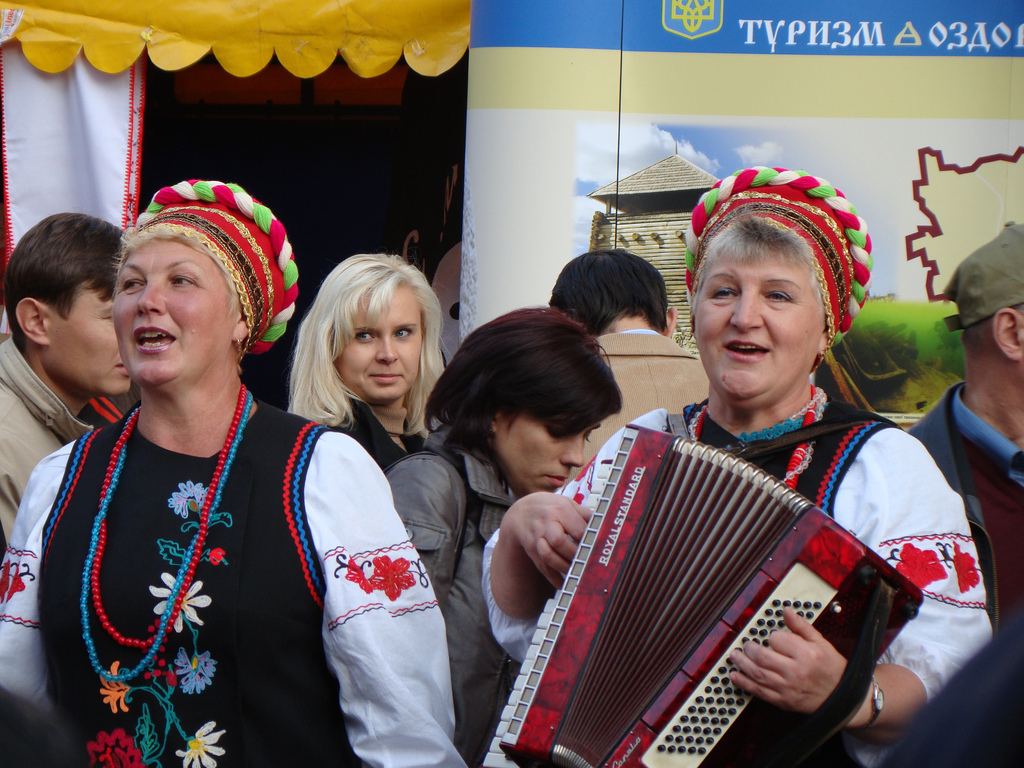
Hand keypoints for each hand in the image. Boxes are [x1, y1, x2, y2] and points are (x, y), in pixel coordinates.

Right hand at [490, 493, 589, 618]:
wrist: (522, 512)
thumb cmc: (551, 508)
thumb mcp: (567, 504)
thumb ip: (585, 515)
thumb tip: (605, 528)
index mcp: (560, 510)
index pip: (578, 529)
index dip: (589, 542)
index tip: (600, 551)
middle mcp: (547, 523)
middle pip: (559, 541)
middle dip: (575, 555)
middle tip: (588, 563)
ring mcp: (537, 536)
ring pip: (548, 555)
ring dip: (564, 567)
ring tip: (577, 574)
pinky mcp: (531, 549)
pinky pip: (541, 566)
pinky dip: (553, 578)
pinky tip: (564, 585)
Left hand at [727, 606, 847, 713]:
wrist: (842, 698)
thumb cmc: (832, 668)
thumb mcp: (821, 642)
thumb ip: (801, 626)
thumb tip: (786, 610)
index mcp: (806, 654)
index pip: (777, 640)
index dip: (772, 636)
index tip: (772, 638)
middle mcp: (795, 672)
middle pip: (763, 657)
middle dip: (750, 649)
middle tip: (746, 644)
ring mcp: (788, 688)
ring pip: (758, 674)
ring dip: (742, 664)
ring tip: (734, 655)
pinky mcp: (783, 701)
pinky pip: (760, 692)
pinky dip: (745, 684)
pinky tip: (735, 676)